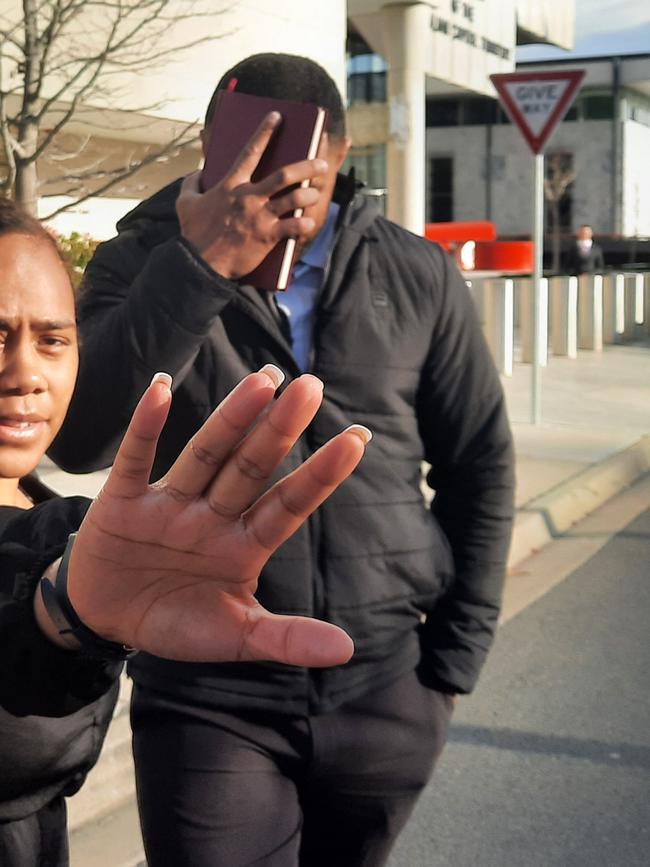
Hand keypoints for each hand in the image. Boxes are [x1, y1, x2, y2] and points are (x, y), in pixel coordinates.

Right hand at [58, 367, 368, 666]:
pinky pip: (135, 460)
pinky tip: (162, 389)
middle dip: (279, 431)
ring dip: (231, 419)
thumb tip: (347, 651)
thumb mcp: (233, 636)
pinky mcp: (124, 501)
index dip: (320, 475)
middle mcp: (213, 515)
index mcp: (244, 545)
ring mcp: (170, 504)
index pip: (288, 505)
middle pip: (251, 468)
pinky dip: (146, 428)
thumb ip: (284, 638)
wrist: (106, 618)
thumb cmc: (176, 622)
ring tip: (262, 383)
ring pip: (204, 455)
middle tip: (312, 386)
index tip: (357, 438)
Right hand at [177, 112, 326, 278]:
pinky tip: (310, 222)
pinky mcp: (266, 237)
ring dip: (308, 195)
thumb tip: (197, 172)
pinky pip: (292, 228)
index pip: (250, 152)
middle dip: (306, 167)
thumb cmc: (193, 233)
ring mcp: (259, 217)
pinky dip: (303, 224)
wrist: (200, 263)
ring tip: (316, 193)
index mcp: (230, 185)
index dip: (264, 132)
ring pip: (293, 199)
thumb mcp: (185, 203)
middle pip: (284, 175)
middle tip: (321, 163)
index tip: (277, 117)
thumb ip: (191, 183)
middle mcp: (248, 197)